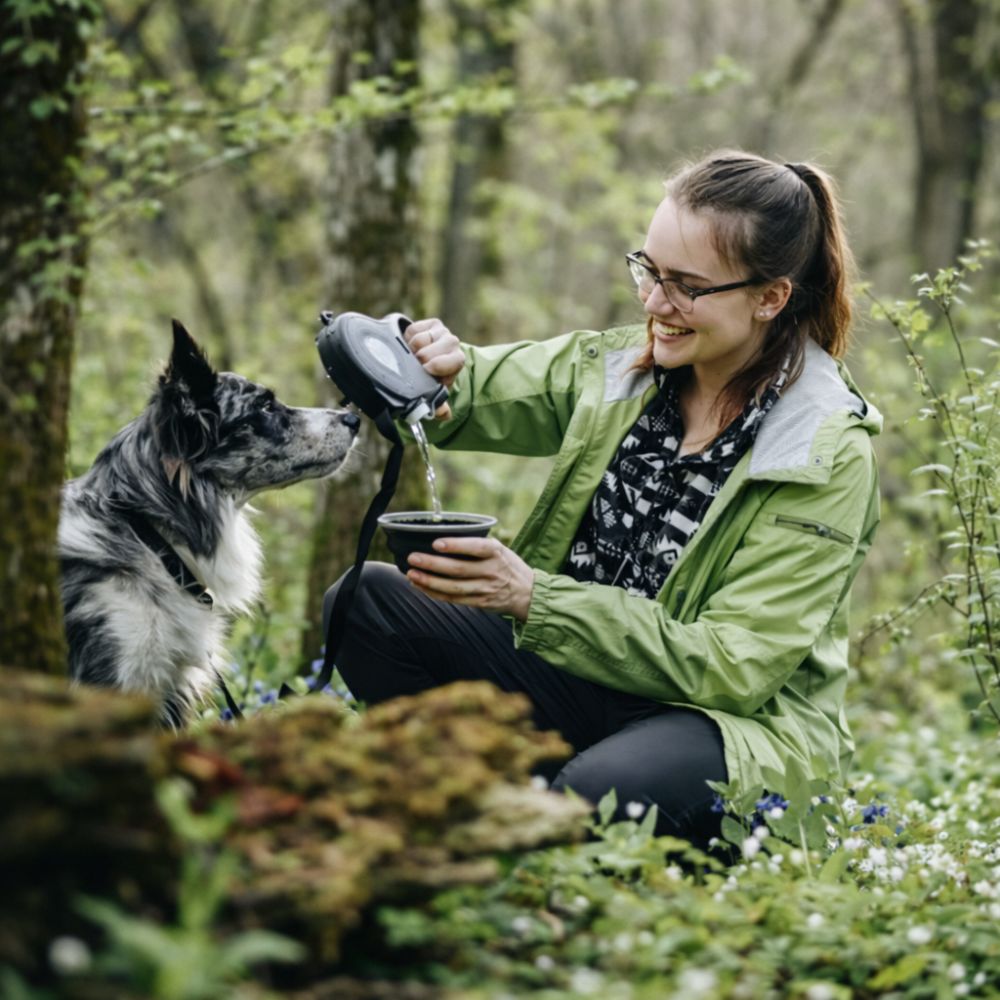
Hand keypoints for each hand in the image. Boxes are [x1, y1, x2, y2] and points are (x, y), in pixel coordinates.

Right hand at [404, 318, 464, 419]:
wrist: (432, 359)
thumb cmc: (436, 377)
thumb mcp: (436, 391)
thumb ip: (439, 405)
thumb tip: (443, 414)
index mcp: (458, 360)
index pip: (444, 362)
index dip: (431, 369)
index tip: (424, 373)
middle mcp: (453, 342)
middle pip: (427, 353)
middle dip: (419, 362)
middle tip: (417, 367)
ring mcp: (442, 331)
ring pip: (418, 341)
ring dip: (412, 350)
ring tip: (414, 357)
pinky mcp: (430, 323)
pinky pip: (412, 330)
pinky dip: (408, 339)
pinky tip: (411, 346)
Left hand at [406, 536, 534, 621]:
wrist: (528, 593)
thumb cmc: (507, 565)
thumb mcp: (500, 549)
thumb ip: (477, 544)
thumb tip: (443, 537)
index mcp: (496, 552)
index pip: (475, 547)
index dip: (455, 546)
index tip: (436, 543)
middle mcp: (491, 571)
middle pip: (458, 569)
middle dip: (433, 564)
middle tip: (413, 558)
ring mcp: (485, 589)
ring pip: (453, 587)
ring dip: (429, 581)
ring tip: (412, 574)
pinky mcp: (480, 603)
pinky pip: (454, 599)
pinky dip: (435, 593)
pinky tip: (422, 586)